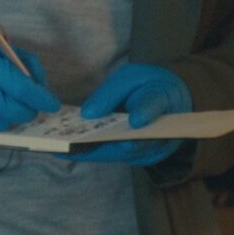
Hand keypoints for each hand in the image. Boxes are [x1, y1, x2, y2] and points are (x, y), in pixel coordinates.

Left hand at [72, 63, 192, 166]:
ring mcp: (152, 147)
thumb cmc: (146, 85)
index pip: (155, 106)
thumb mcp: (130, 77)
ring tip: (65, 148)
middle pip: (136, 140)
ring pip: (120, 152)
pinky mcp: (140, 157)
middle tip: (81, 144)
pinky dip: (93, 152)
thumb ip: (111, 92)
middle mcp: (161, 130)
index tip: (136, 121)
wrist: (168, 101)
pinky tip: (70, 149)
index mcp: (162, 100)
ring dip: (93, 151)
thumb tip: (87, 114)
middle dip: (108, 143)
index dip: (146, 113)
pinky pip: (114, 155)